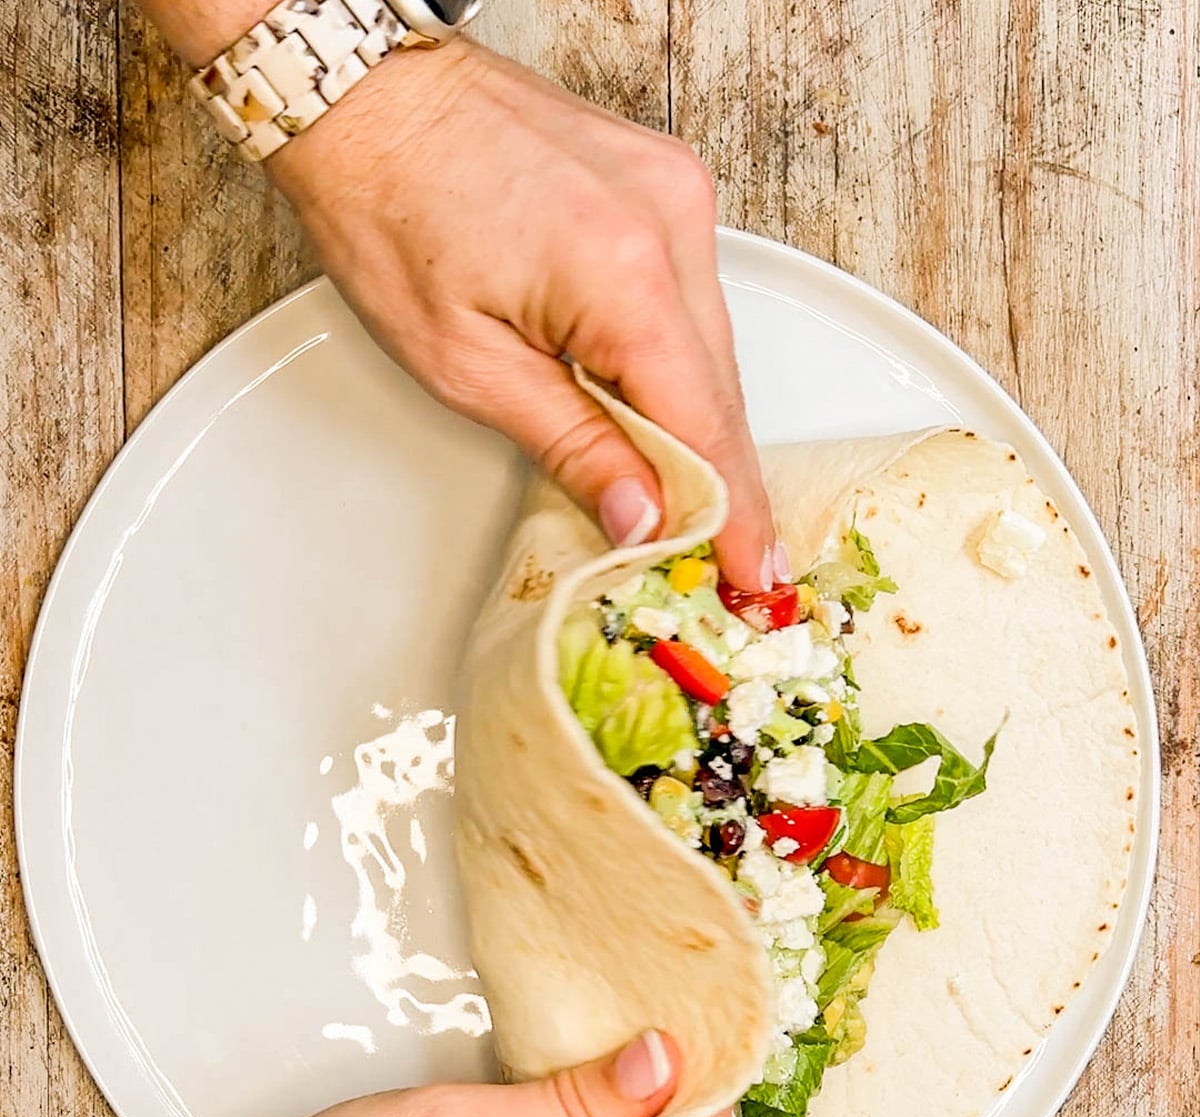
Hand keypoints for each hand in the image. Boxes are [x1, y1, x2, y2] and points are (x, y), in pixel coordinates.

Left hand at [269, 40, 781, 589]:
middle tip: (735, 565)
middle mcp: (668, 221)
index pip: (704, 427)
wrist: (366, 96)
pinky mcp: (663, 182)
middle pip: (719, 389)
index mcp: (622, 273)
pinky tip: (662, 410)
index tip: (755, 575)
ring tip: (697, 504)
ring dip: (700, 423)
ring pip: (711, 346)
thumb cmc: (390, 209)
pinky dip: (679, 359)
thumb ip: (570, 445)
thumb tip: (641, 515)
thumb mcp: (466, 365)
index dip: (733, 514)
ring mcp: (674, 193)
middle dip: (724, 481)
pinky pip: (692, 297)